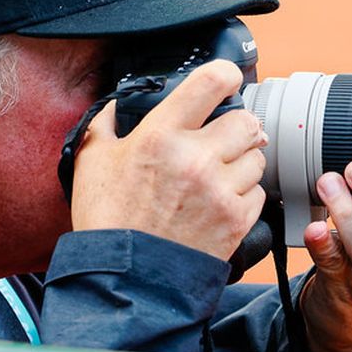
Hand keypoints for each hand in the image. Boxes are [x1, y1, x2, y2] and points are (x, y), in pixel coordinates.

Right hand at [71, 60, 267, 259]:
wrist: (124, 277)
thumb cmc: (108, 221)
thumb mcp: (93, 161)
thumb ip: (106, 125)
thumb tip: (115, 106)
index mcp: (161, 135)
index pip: (212, 81)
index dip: (226, 74)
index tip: (226, 80)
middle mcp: (196, 158)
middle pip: (246, 121)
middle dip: (237, 127)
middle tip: (223, 138)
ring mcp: (219, 191)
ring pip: (257, 158)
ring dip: (243, 162)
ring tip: (219, 175)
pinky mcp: (235, 220)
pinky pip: (258, 193)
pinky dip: (244, 195)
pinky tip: (220, 201)